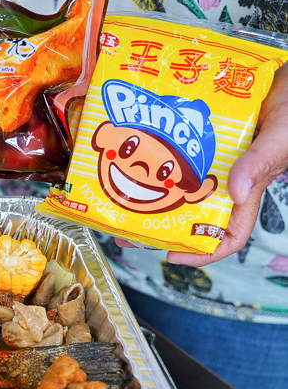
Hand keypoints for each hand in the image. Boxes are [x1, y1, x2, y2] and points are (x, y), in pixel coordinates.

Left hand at [115, 65, 287, 264]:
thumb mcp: (282, 134)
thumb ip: (262, 161)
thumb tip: (238, 192)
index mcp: (249, 187)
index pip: (229, 233)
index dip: (203, 252)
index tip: (171, 255)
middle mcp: (227, 177)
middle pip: (190, 214)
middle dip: (158, 226)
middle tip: (123, 231)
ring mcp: (214, 158)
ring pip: (178, 184)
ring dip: (150, 191)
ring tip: (117, 197)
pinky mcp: (205, 136)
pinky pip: (178, 151)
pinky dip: (157, 155)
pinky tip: (134, 151)